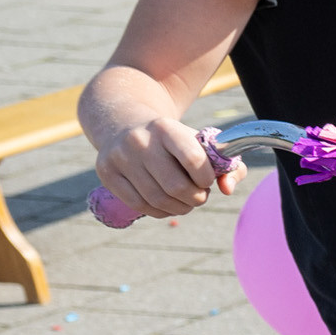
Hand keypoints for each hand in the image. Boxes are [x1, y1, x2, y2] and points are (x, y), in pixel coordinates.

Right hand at [95, 114, 220, 224]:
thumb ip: (228, 164)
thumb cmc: (173, 141)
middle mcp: (139, 141)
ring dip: (180, 207)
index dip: (207, 178)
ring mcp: (120, 157)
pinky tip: (167, 203)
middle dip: (196, 198)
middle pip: (176, 187)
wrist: (125, 123)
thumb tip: (227, 189)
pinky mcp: (106, 173)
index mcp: (166, 128)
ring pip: (158, 200)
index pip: (194, 160)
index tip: (207, 179)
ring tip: (185, 199)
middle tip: (199, 194)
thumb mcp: (200, 143)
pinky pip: (139, 205)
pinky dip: (160, 211)